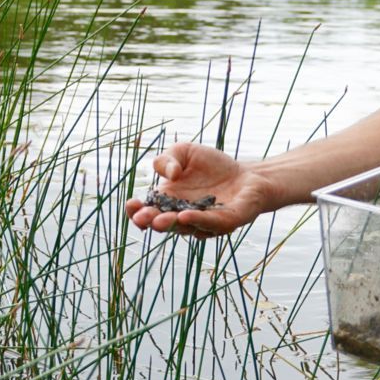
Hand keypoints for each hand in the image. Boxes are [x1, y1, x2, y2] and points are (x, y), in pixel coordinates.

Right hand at [125, 142, 277, 237]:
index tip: (132, 203)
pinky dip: (197, 221)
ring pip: (185, 227)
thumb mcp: (184, 152)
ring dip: (170, 224)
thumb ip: (168, 159)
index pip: (148, 211)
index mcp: (169, 201)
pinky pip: (210, 224)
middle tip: (142, 218)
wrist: (247, 173)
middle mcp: (183, 216)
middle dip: (151, 221)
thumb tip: (169, 175)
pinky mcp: (227, 221)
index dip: (137, 211)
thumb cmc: (212, 166)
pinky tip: (184, 216)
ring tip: (158, 219)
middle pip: (163, 223)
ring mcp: (204, 222)